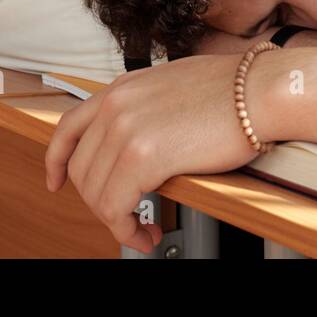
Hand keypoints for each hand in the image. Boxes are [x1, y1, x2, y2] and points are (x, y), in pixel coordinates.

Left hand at [44, 55, 257, 252]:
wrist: (261, 90)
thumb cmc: (233, 89)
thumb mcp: (172, 86)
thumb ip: (146, 108)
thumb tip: (143, 140)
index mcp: (121, 88)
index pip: (67, 127)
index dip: (56, 161)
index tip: (55, 180)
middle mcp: (115, 106)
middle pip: (80, 169)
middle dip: (99, 201)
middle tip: (126, 215)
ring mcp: (126, 130)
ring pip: (95, 193)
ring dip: (116, 220)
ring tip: (143, 227)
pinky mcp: (144, 157)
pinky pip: (117, 208)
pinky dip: (128, 229)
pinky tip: (148, 230)